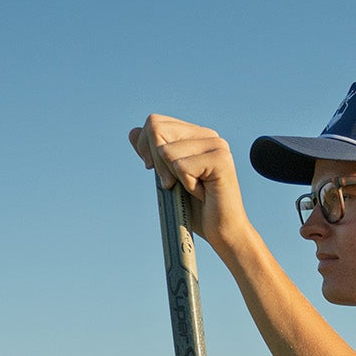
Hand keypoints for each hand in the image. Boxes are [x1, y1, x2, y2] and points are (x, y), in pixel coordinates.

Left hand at [129, 113, 252, 256]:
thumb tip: (133, 132)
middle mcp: (208, 135)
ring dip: (173, 178)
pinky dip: (186, 186)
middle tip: (173, 184)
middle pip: (156, 128)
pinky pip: (181, 167)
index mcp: (197, 135)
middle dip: (156, 162)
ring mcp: (217, 146)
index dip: (146, 148)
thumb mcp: (167, 177)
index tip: (157, 172)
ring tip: (194, 190)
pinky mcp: (220, 160)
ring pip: (166, 151)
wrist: (222, 233)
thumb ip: (152, 154)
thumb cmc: (196, 209)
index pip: (155, 122)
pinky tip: (203, 193)